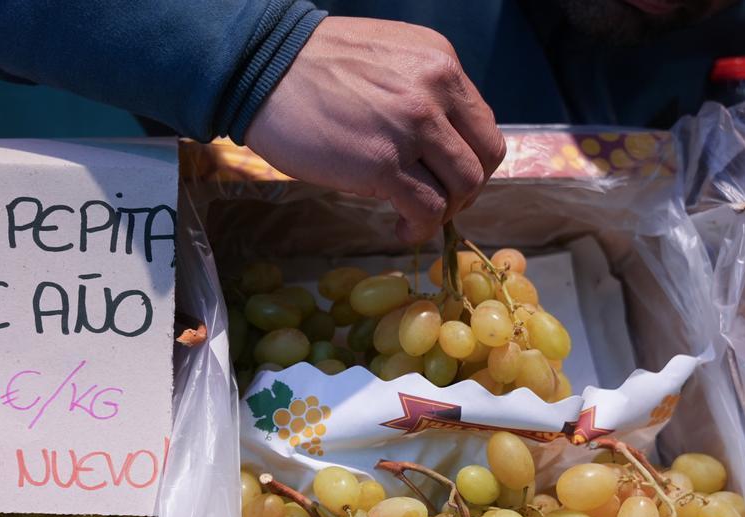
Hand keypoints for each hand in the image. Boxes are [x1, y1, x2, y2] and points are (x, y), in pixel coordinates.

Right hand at [244, 17, 505, 243]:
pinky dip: (420, 228)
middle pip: (483, 157)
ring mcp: (412, 129)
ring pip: (462, 186)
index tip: (445, 174)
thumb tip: (435, 140)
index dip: (469, 157)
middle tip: (438, 202)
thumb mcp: (384, 59)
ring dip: (445, 211)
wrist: (261, 69)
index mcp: (439, 62)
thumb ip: (418, 90)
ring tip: (415, 217)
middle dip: (466, 189)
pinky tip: (401, 229)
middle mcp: (435, 91)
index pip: (481, 122)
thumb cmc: (310, 67)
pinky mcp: (382, 166)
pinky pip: (426, 209)